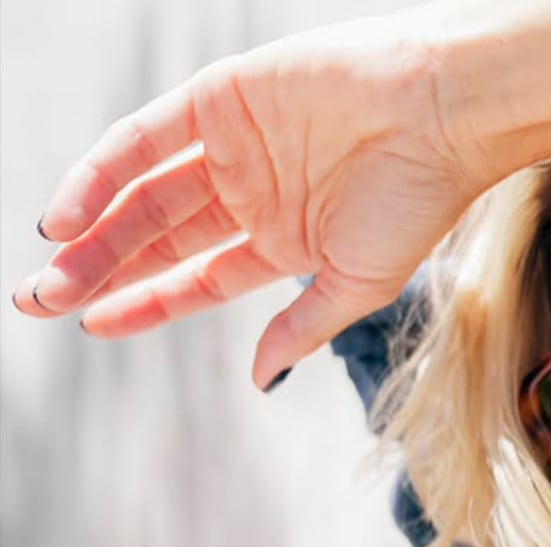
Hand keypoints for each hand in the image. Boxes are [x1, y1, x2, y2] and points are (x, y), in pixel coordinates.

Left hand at [15, 10, 490, 389]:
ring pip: (142, 192)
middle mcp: (253, 192)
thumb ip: (302, 328)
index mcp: (285, 240)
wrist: (443, 114)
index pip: (198, 278)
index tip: (94, 324)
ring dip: (93, 232)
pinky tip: (70, 216)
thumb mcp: (358, 283)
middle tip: (41, 301)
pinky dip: (101, 173)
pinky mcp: (220, 97)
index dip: (145, 302)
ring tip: (51, 272)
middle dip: (101, 270)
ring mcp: (234, 144)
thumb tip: (261, 378)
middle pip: (158, 237)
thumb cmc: (418, 202)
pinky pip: (144, 138)